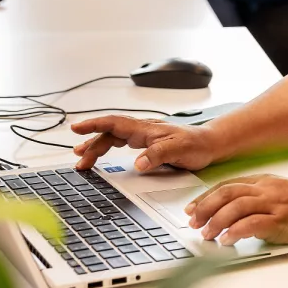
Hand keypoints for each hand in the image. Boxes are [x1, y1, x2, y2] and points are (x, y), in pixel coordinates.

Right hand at [71, 116, 218, 171]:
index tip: (76, 128)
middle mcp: (144, 130)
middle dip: (91, 143)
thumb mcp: (179, 149)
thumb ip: (158, 155)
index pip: (115, 123)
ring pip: (115, 138)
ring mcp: (145, 137)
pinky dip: (109, 149)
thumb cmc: (197, 144)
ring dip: (98, 147)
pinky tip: (104, 156)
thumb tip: (137, 164)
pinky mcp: (148, 145)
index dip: (95, 124)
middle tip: (78, 158)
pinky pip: (123, 143)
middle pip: (111, 132)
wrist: (210, 144)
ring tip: (83, 159)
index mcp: (147, 129)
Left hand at [184, 175, 287, 251]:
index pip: (230, 184)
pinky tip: (227, 240)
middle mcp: (270, 188)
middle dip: (206, 206)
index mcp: (269, 181)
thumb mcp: (285, 196)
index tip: (193, 208)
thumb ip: (263, 200)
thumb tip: (235, 216)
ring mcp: (277, 204)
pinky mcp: (285, 221)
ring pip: (237, 205)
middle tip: (193, 221)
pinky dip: (236, 231)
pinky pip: (254, 224)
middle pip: (229, 192)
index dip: (208, 196)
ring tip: (206, 233)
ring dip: (216, 220)